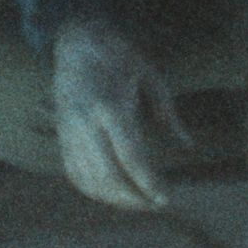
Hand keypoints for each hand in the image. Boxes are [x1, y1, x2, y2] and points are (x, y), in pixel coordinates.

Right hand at [50, 18, 182, 209]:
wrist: (75, 43)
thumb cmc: (116, 56)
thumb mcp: (149, 75)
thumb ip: (167, 112)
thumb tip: (186, 145)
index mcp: (110, 107)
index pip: (131, 157)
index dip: (148, 183)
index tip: (165, 198)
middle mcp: (86, 124)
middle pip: (108, 176)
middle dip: (133, 199)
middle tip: (154, 205)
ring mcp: (69, 133)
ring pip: (89, 180)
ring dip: (115, 200)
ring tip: (137, 202)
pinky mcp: (61, 138)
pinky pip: (74, 174)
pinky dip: (93, 191)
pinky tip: (112, 195)